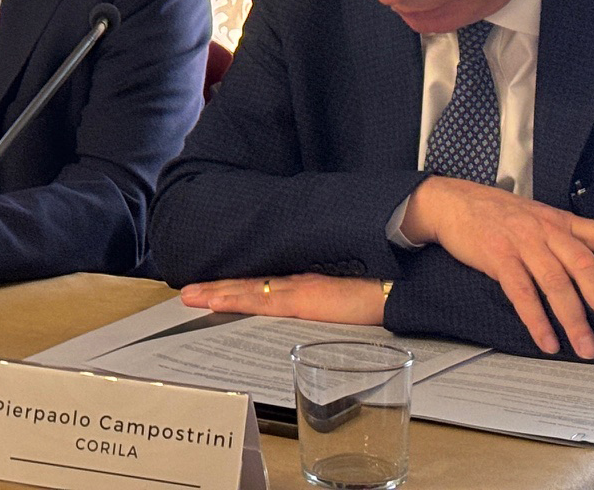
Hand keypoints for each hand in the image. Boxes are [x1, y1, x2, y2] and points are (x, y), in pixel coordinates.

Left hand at [180, 274, 385, 325]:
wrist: (406, 285)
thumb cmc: (388, 293)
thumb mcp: (355, 301)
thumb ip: (336, 304)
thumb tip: (329, 312)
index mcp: (310, 283)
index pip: (266, 285)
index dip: (238, 287)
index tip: (213, 289)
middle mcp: (300, 281)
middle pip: (250, 284)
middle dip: (218, 288)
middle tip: (187, 293)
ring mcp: (300, 289)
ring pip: (249, 290)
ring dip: (218, 293)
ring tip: (191, 295)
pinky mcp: (305, 300)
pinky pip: (261, 300)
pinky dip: (235, 298)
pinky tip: (216, 301)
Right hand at [400, 176, 593, 357]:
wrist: (449, 201)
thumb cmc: (494, 213)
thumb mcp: (534, 216)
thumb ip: (562, 238)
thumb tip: (592, 270)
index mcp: (558, 220)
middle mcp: (544, 229)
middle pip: (583, 266)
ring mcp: (521, 242)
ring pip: (555, 284)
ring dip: (573, 320)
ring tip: (585, 346)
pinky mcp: (497, 256)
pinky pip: (521, 293)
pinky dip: (536, 320)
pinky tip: (546, 340)